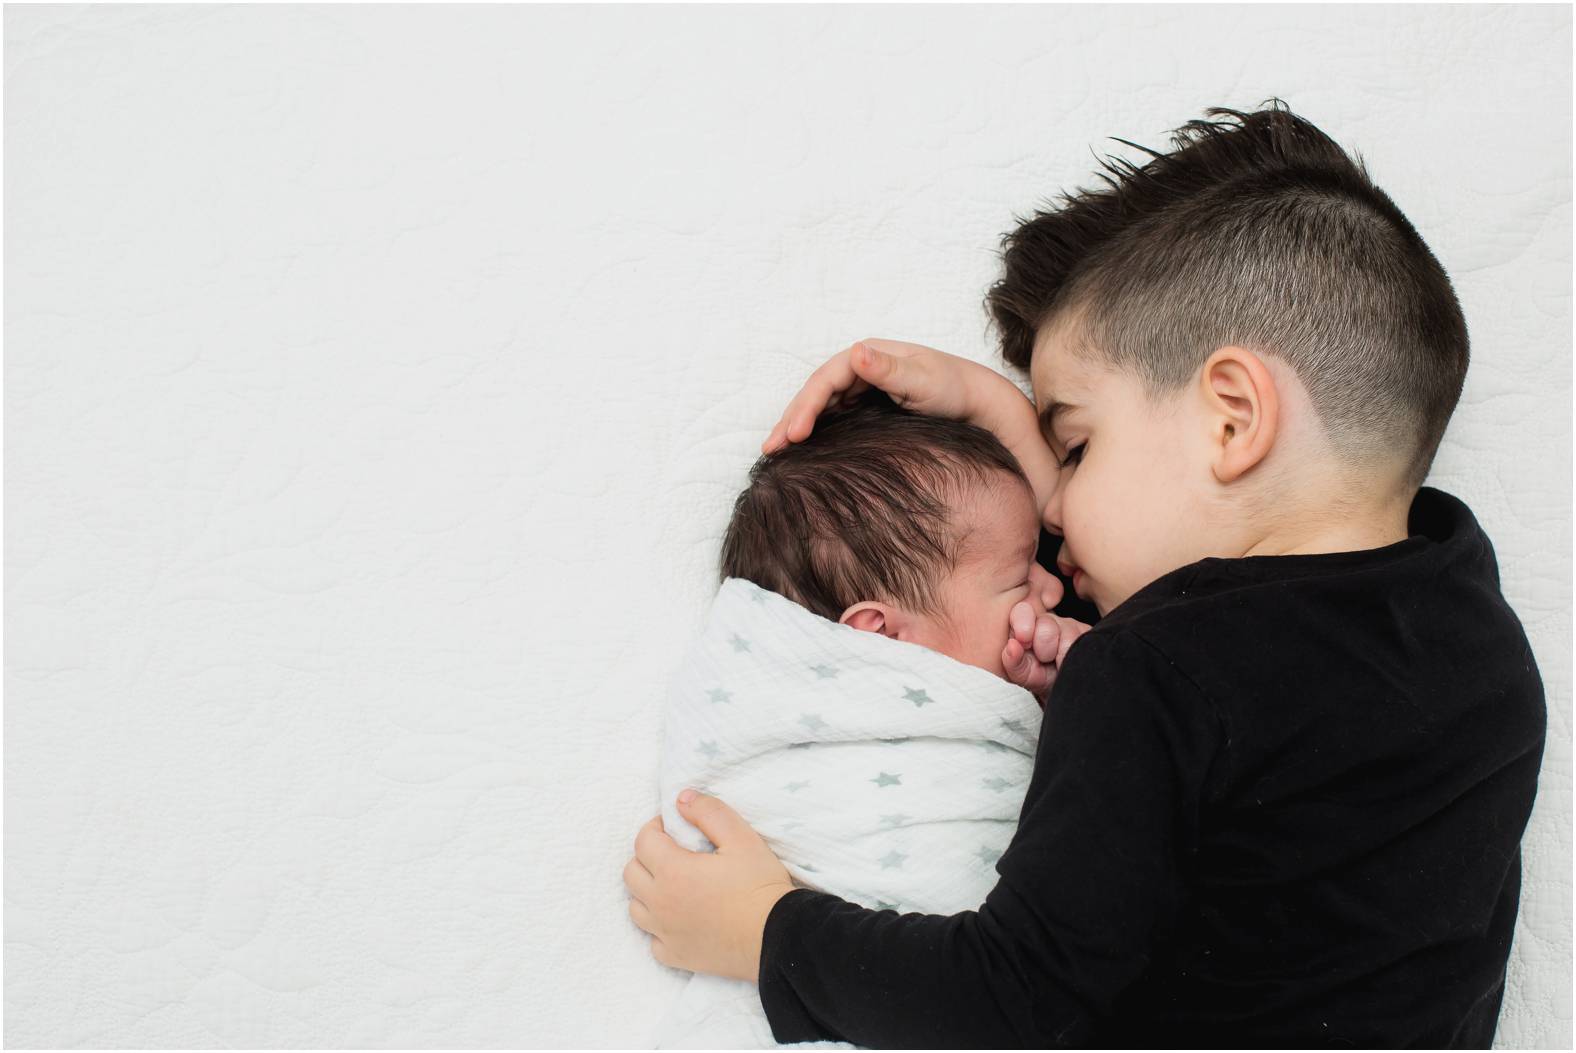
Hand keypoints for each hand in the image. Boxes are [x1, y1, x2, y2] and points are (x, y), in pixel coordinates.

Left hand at [624, 790, 795, 981]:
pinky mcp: (676, 957)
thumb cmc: (760, 885)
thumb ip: (709, 812)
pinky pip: (653, 940)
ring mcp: (665, 934)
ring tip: (674, 886)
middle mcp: (660, 904)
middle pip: (631, 874)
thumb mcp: (741, 837)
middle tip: (673, 853)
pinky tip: (680, 920)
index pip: (643, 841)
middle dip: (647, 857)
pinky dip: (660, 928)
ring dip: (648, 892)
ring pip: (636, 908)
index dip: (655, 827)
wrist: (778, 937)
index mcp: (672, 871)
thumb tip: (682, 799)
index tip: (674, 827)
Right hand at [762, 339, 1003, 453]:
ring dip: (797, 426)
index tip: (795, 434)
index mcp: (870, 354)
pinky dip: (815, 431)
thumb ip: (888, 369)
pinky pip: (833, 416)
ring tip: (775, 451)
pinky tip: (802, 450)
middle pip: (816, 392)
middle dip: (791, 418)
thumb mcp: (923, 380)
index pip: (826, 378)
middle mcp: (861, 366)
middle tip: (770, 448)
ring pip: (821, 405)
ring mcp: (863, 387)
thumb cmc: (954, 389)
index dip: (806, 405)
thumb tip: (857, 352)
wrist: (978, 406)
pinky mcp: (867, 406)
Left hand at [1002, 564, 1092, 700]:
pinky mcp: (1087, 631)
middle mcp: (1046, 619)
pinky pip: (1084, 641)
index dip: (1023, 624)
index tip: (1024, 641)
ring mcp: (1069, 624)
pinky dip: (1075, 657)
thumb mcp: (1021, 673)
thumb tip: (1012, 646)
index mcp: (1024, 623)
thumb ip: (1012, 661)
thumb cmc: (1038, 677)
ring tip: (1058, 663)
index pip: (1023, 610)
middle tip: (1044, 660)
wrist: (1062, 688)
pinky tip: (1070, 662)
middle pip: (1046, 623)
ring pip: (1068, 633)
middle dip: (1044, 648)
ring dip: (1061, 655)